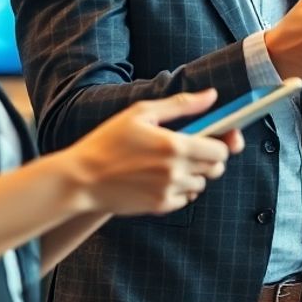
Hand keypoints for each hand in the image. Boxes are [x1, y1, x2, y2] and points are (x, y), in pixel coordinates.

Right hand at [64, 90, 241, 215]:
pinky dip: (179, 191)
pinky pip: (184, 200)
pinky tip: (160, 180)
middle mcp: (176, 170)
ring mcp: (168, 191)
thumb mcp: (141, 113)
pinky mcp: (159, 206)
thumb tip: (212, 95)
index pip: (221, 150)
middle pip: (216, 169)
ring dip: (193, 176)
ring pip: (201, 185)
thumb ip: (181, 104)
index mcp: (175, 145)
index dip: (219, 144)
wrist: (80, 179)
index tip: (209, 140)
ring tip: (170, 165)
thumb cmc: (108, 141)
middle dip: (208, 160)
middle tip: (190, 152)